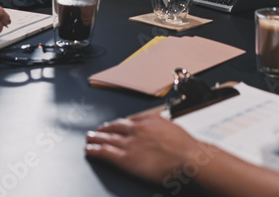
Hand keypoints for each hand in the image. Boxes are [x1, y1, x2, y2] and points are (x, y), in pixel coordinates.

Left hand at [87, 113, 278, 195]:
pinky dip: (95, 150)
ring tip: (89, 139)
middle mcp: (137, 129)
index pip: (128, 120)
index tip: (112, 125)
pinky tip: (89, 150)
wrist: (189, 158)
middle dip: (104, 129)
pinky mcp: (125, 158)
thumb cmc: (186, 147)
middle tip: (95, 130)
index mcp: (149, 120)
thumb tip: (157, 131)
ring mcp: (130, 143)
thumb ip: (161, 128)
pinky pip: (105, 152)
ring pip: (107, 138)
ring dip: (96, 138)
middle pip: (115, 127)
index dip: (117, 123)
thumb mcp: (173, 129)